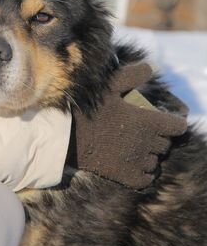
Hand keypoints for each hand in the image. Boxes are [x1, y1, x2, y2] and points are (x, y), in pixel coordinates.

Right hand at [66, 63, 187, 189]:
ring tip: (136, 145)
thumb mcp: (111, 84)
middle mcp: (147, 144)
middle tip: (144, 129)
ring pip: (156, 161)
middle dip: (159, 136)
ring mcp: (137, 162)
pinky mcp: (126, 176)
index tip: (164, 118)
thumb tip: (151, 67)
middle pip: (166, 144)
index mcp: (148, 122)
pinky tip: (133, 161)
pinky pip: (146, 178)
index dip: (174, 121)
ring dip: (151, 154)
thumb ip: (134, 74)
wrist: (68, 136)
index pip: (178, 126)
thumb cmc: (90, 107)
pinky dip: (144, 171)